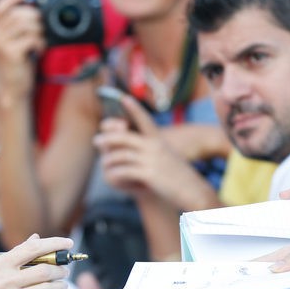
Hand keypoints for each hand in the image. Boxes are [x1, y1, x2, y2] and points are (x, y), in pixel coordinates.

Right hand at [0, 0, 45, 99]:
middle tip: (43, 28)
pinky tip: (40, 51)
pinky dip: (40, 43)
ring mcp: (1, 44)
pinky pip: (30, 38)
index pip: (0, 7)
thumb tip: (37, 9)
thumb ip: (22, 28)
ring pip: (25, 24)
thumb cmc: (19, 66)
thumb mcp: (17, 43)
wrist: (14, 90)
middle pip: (17, 13)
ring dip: (39, 30)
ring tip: (42, 41)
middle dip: (35, 17)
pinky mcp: (10, 54)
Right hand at [0, 234, 71, 288]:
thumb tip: (35, 239)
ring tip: (62, 286)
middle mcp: (4, 280)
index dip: (54, 244)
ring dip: (59, 287)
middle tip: (65, 271)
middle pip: (44, 271)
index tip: (67, 244)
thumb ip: (15, 255)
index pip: (33, 248)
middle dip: (60, 270)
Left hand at [94, 95, 214, 207]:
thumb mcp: (165, 158)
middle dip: (107, 138)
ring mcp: (151, 160)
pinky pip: (123, 172)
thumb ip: (149, 152)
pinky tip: (114, 181)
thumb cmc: (178, 176)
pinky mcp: (149, 175)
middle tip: (96, 140)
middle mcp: (154, 146)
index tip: (124, 97)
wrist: (193, 191)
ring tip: (105, 166)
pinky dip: (115, 177)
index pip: (145, 120)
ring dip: (108, 162)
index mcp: (158, 140)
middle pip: (123, 137)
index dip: (134, 109)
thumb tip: (131, 151)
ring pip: (120, 156)